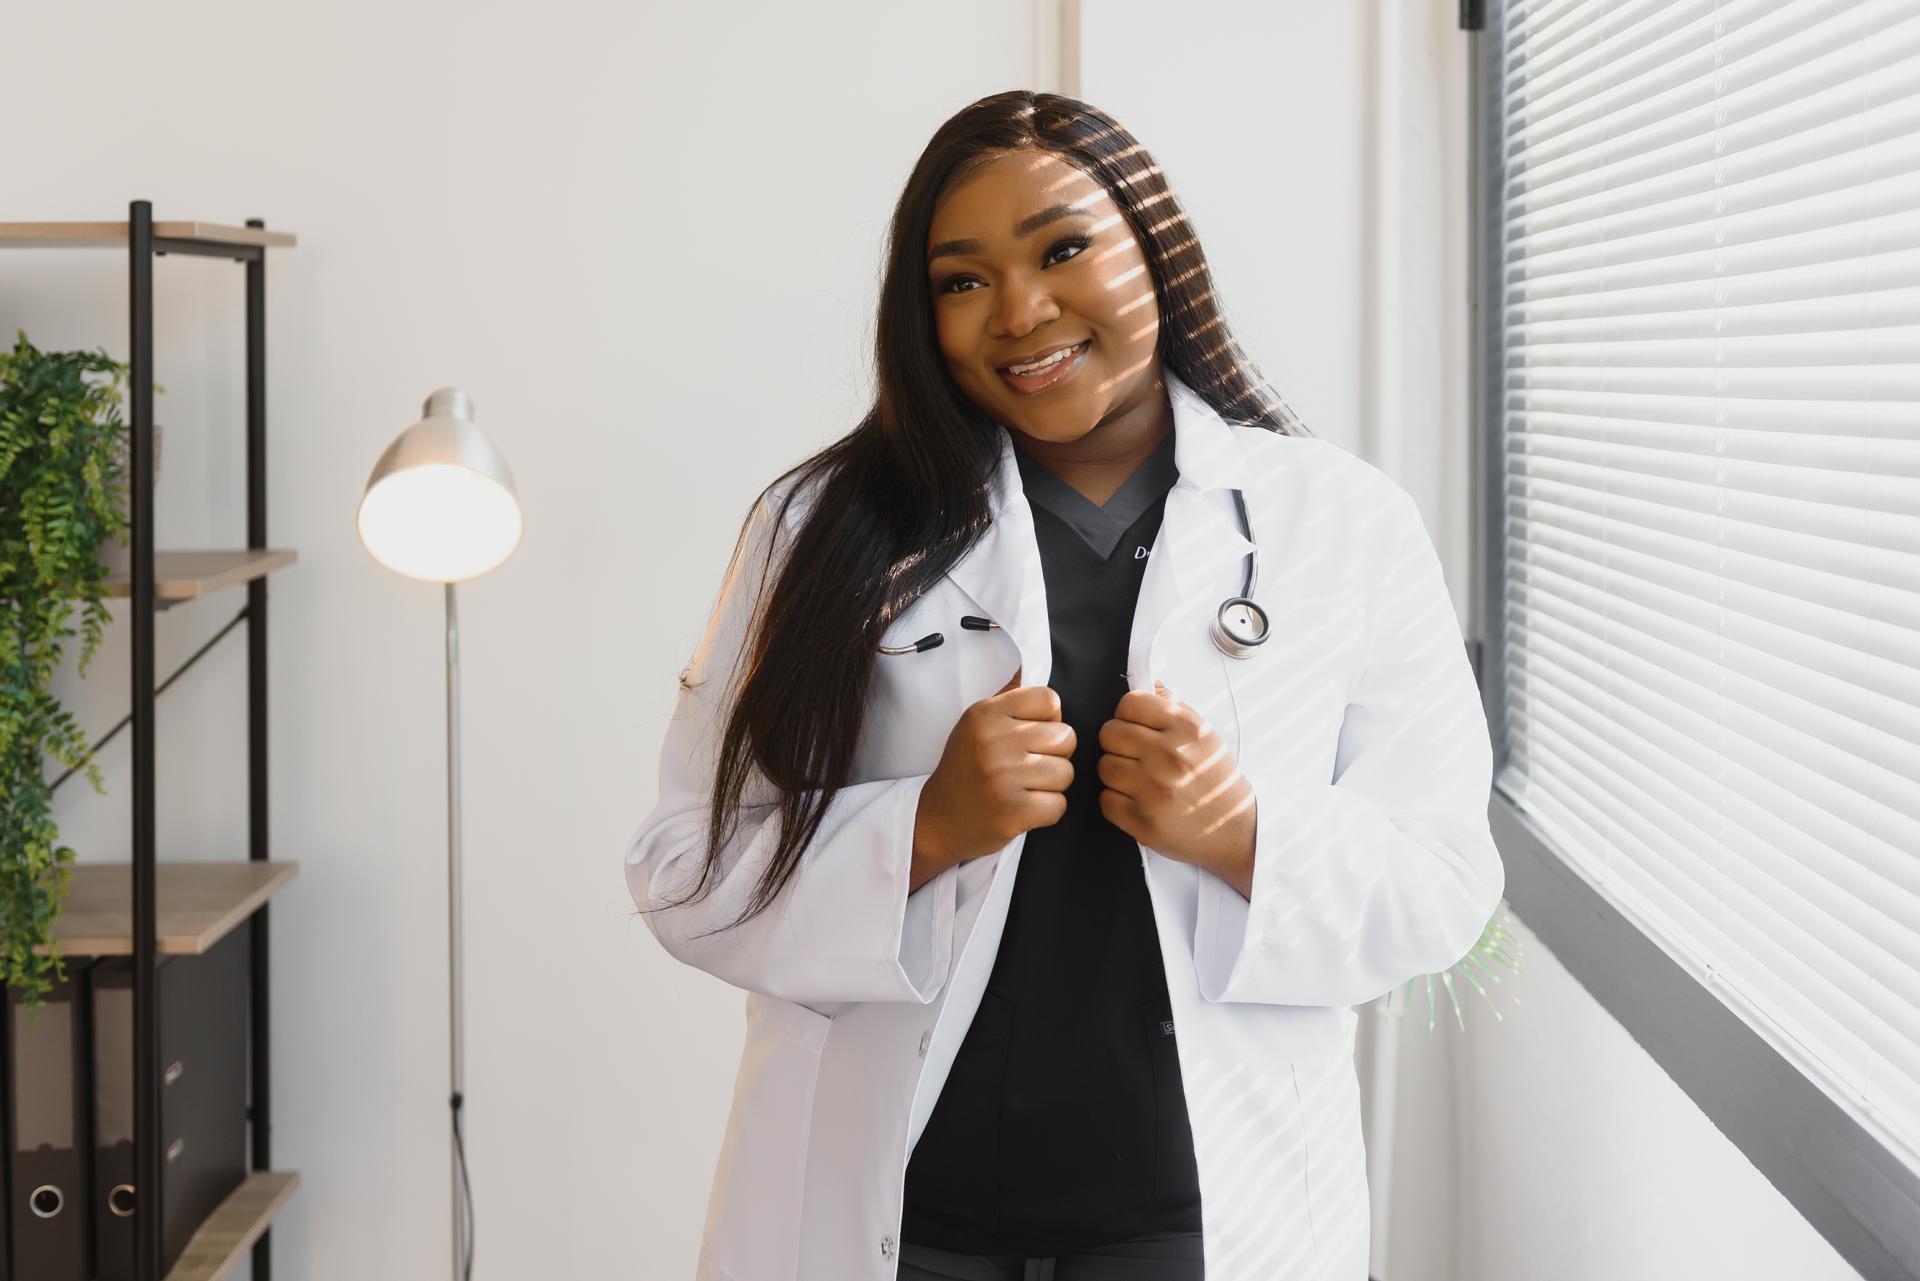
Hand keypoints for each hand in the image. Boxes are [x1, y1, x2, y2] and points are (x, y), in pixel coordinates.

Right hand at [911, 666, 1075, 890]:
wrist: (937, 820)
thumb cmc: (965, 771)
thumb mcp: (975, 725)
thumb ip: (1006, 700)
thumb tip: (1025, 668)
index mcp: (985, 714)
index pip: (1050, 700)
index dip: (1049, 720)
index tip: (1031, 737)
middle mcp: (993, 741)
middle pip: (1065, 737)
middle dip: (1055, 755)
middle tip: (1027, 767)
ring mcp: (1003, 777)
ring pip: (1066, 772)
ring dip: (1052, 785)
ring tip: (1024, 788)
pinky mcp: (1013, 811)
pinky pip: (1059, 805)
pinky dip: (1047, 810)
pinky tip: (1023, 808)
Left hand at [1097, 679, 1256, 890]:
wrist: (1236, 828)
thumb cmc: (1214, 778)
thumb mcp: (1203, 733)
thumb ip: (1171, 705)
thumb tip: (1146, 680)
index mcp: (1186, 728)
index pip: (1129, 703)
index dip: (1128, 715)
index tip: (1137, 727)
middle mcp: (1170, 756)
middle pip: (1109, 733)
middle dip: (1118, 743)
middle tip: (1135, 755)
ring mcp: (1155, 791)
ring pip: (1104, 766)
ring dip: (1116, 773)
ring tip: (1138, 779)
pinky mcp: (1143, 822)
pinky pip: (1106, 800)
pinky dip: (1117, 802)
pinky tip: (1138, 801)